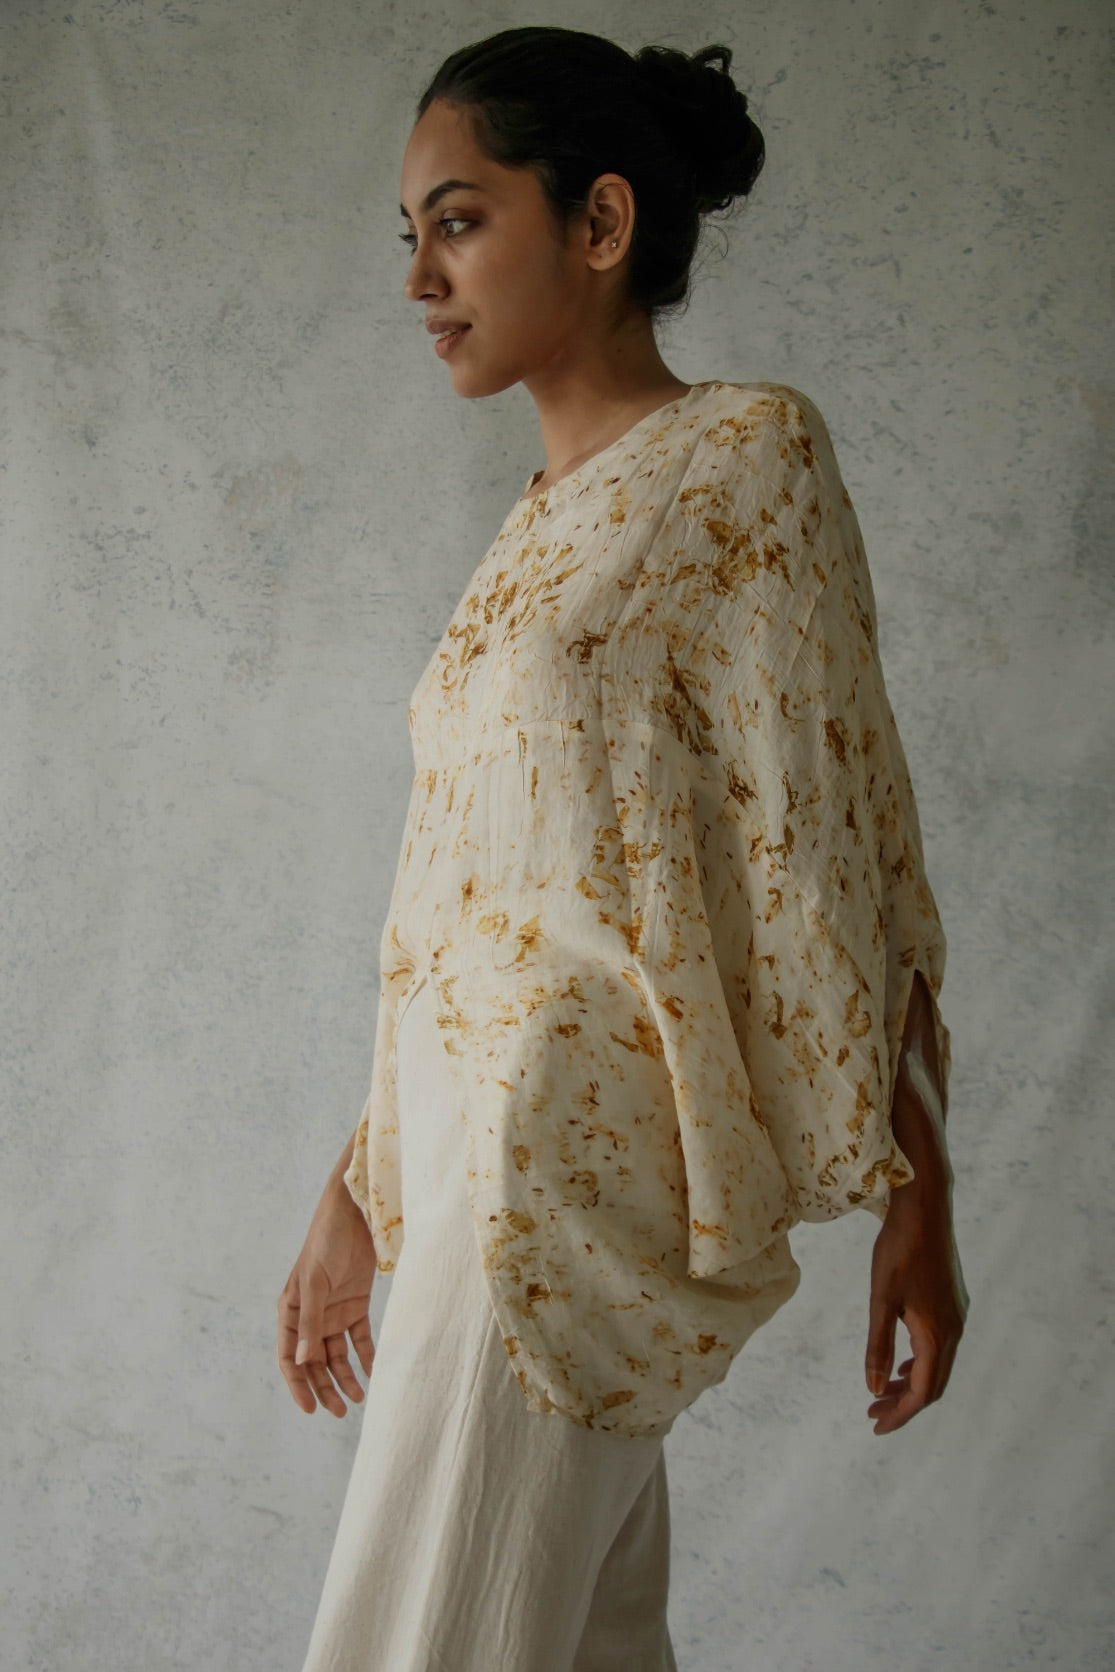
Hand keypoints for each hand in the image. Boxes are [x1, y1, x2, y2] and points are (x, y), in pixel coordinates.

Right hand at [278, 1163, 377, 1416]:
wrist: (354, 1211)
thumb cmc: (326, 1240)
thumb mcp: (315, 1282)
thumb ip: (310, 1322)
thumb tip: (302, 1361)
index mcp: (290, 1310)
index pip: (290, 1357)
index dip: (298, 1384)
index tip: (309, 1408)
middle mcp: (309, 1315)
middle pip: (314, 1361)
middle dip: (324, 1387)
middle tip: (339, 1412)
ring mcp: (333, 1310)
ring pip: (337, 1354)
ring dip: (345, 1377)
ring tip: (358, 1399)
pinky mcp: (355, 1303)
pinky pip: (359, 1338)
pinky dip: (365, 1356)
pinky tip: (373, 1372)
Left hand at [864, 1175, 967, 1434]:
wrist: (925, 1210)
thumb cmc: (898, 1251)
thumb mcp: (881, 1300)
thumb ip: (878, 1346)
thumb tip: (875, 1388)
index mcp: (937, 1335)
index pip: (923, 1392)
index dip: (900, 1414)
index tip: (875, 1425)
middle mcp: (954, 1331)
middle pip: (933, 1384)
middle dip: (904, 1403)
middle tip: (873, 1412)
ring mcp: (956, 1317)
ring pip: (937, 1366)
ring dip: (911, 1383)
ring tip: (882, 1391)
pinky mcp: (951, 1304)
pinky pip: (938, 1348)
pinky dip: (919, 1363)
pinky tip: (901, 1362)